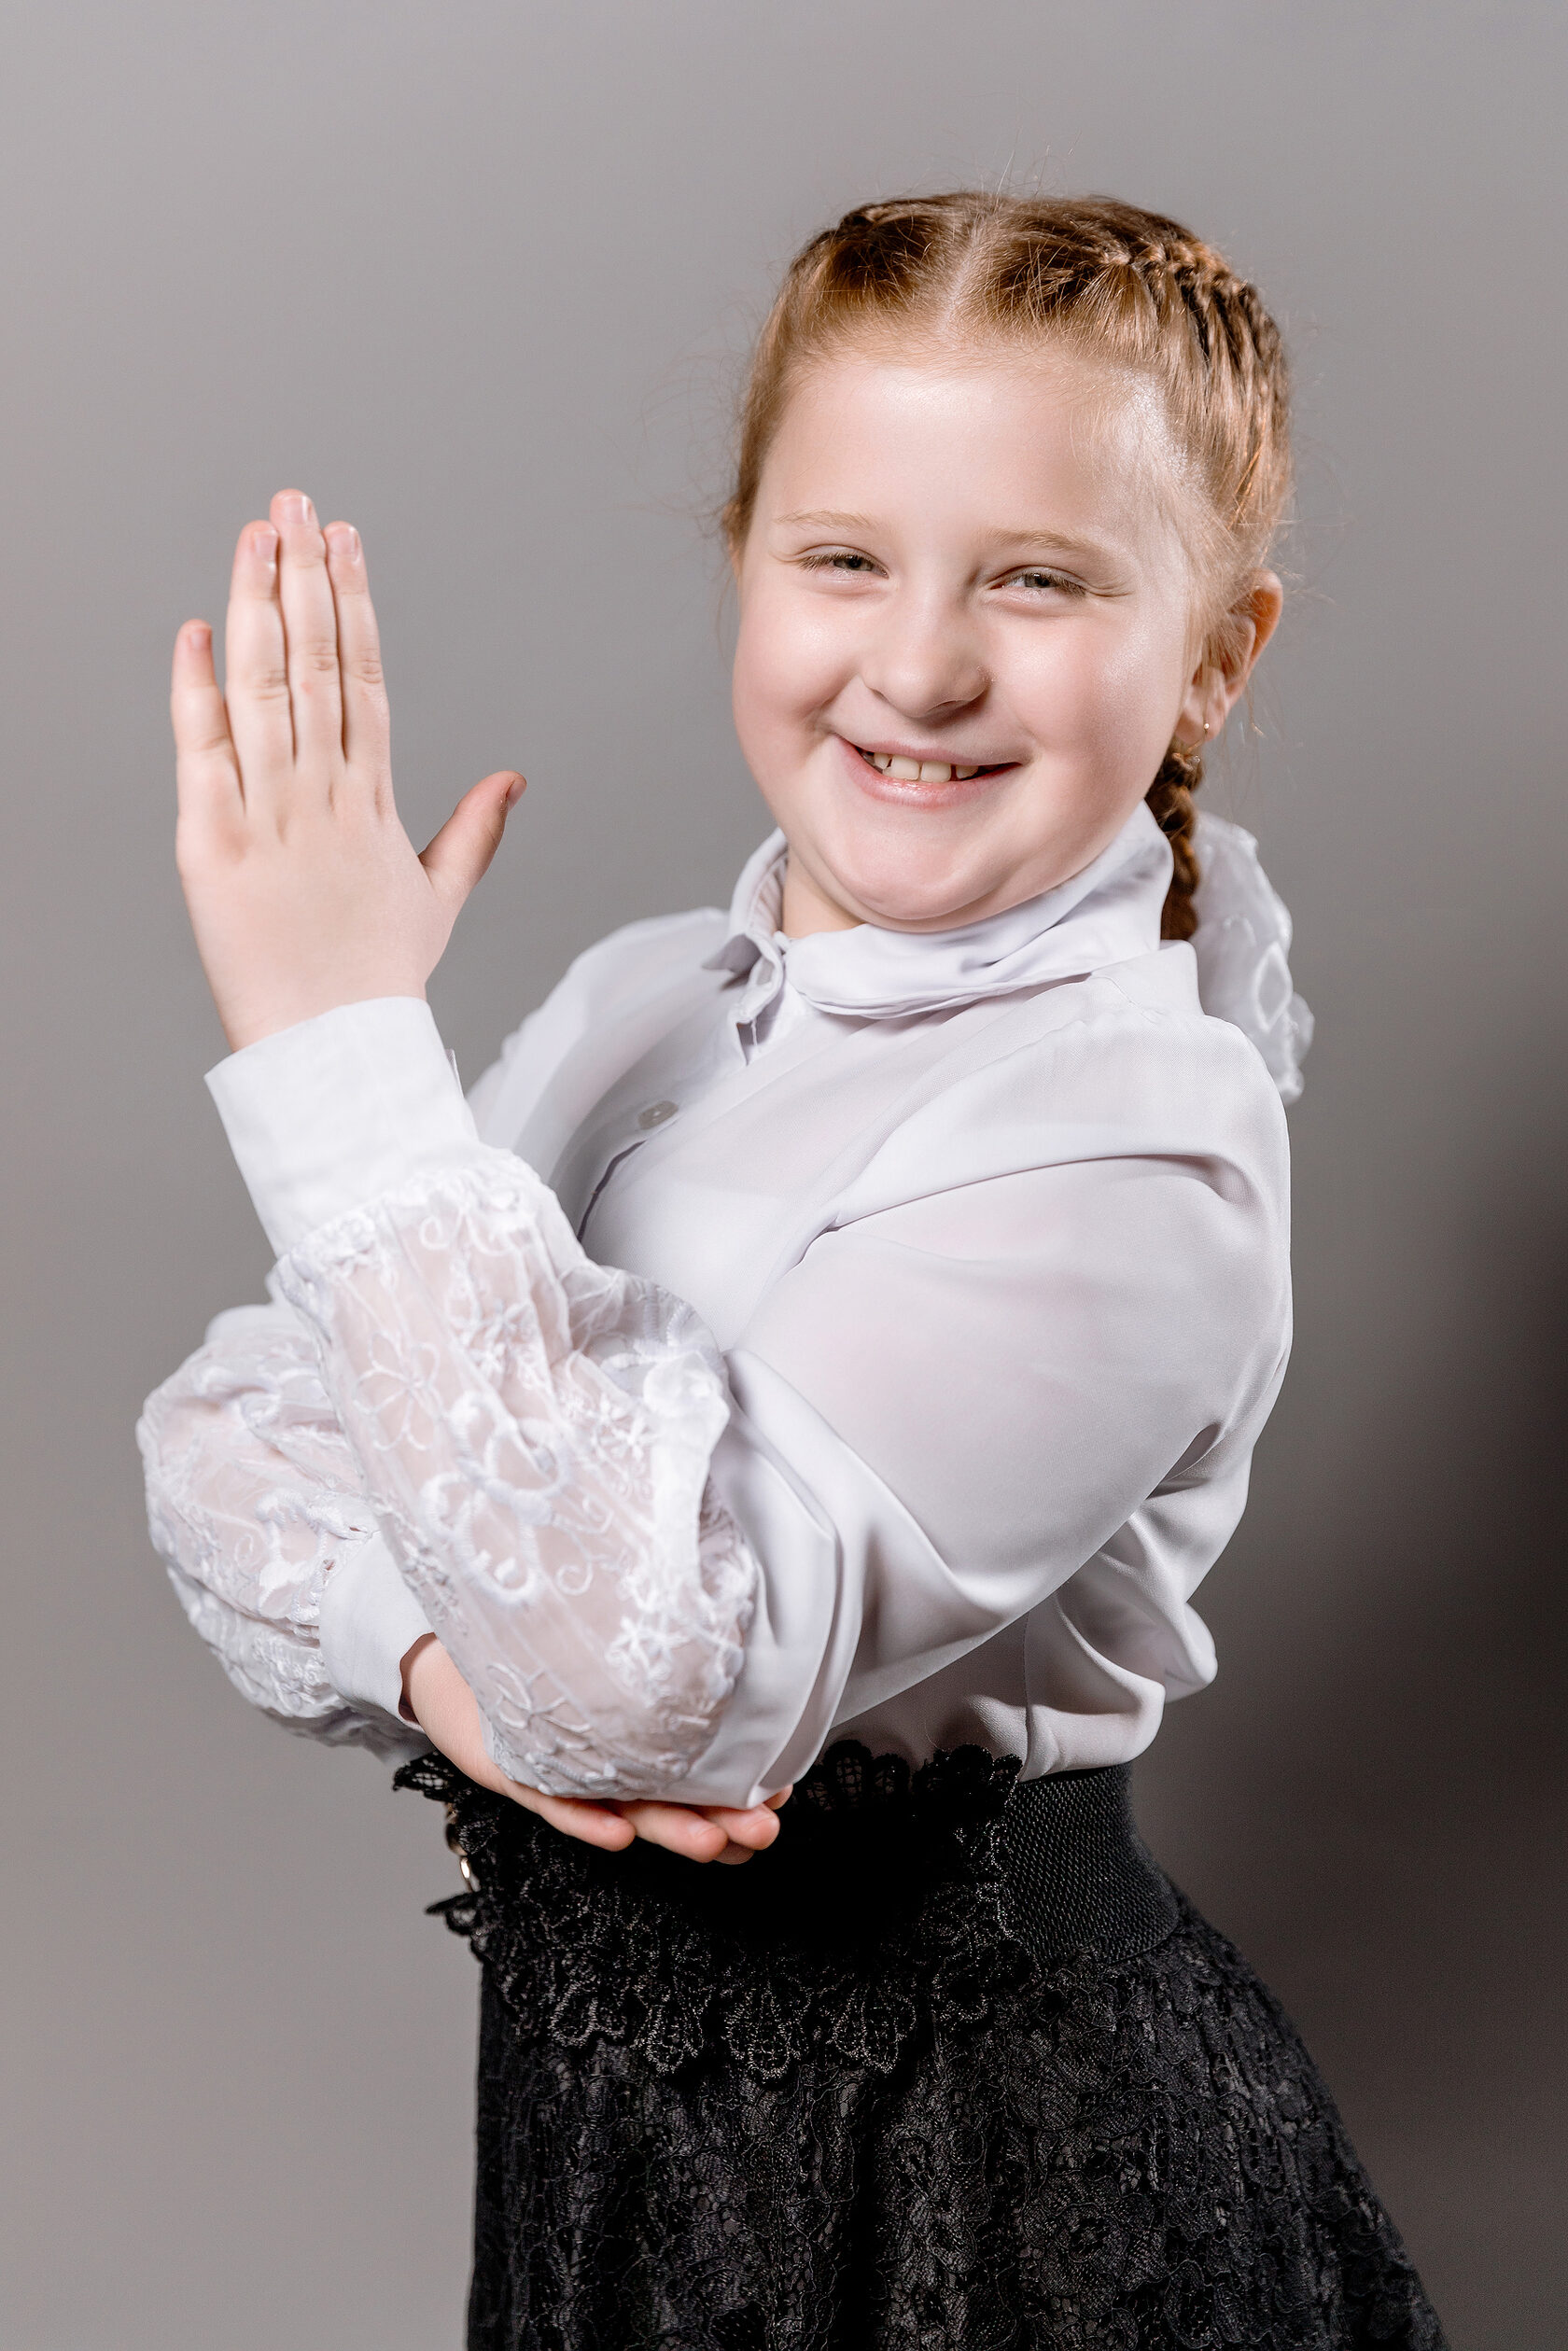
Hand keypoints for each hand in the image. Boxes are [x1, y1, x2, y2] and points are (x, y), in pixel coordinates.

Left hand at [170, 489, 522, 1052]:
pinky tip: (196, 632)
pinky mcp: (214, 847)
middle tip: (295, 504)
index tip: (345, 541)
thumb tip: (514, 776)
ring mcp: (270, 818)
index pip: (365, 680)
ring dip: (258, 607)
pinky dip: (197, 691)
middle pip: (318, 666)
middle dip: (305, 578)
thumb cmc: (378, 984)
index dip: (355, 604)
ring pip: (266, 693)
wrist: (337, 1052)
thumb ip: (474, 831)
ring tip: (255, 537)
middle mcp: (324, 798)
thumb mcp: (436, 900)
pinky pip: (203, 754)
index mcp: (373, 805)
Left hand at [401, 1635, 790, 1865]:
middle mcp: (616, 1764)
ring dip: (671, 1830)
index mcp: (646, 1739)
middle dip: (726, 1819)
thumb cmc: (548, 1653)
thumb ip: (667, 1646)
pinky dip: (586, 1820)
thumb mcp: (615, 1643)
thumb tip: (736, 1610)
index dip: (745, 1788)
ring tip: (713, 1840)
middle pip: (677, 1799)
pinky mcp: (523, 1774)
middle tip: (766, 1828)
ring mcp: (573, 1772)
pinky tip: (617, 1833)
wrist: (460, 1659)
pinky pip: (558, 1804)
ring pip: (630, 1810)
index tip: (785, 1792)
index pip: (706, 1774)